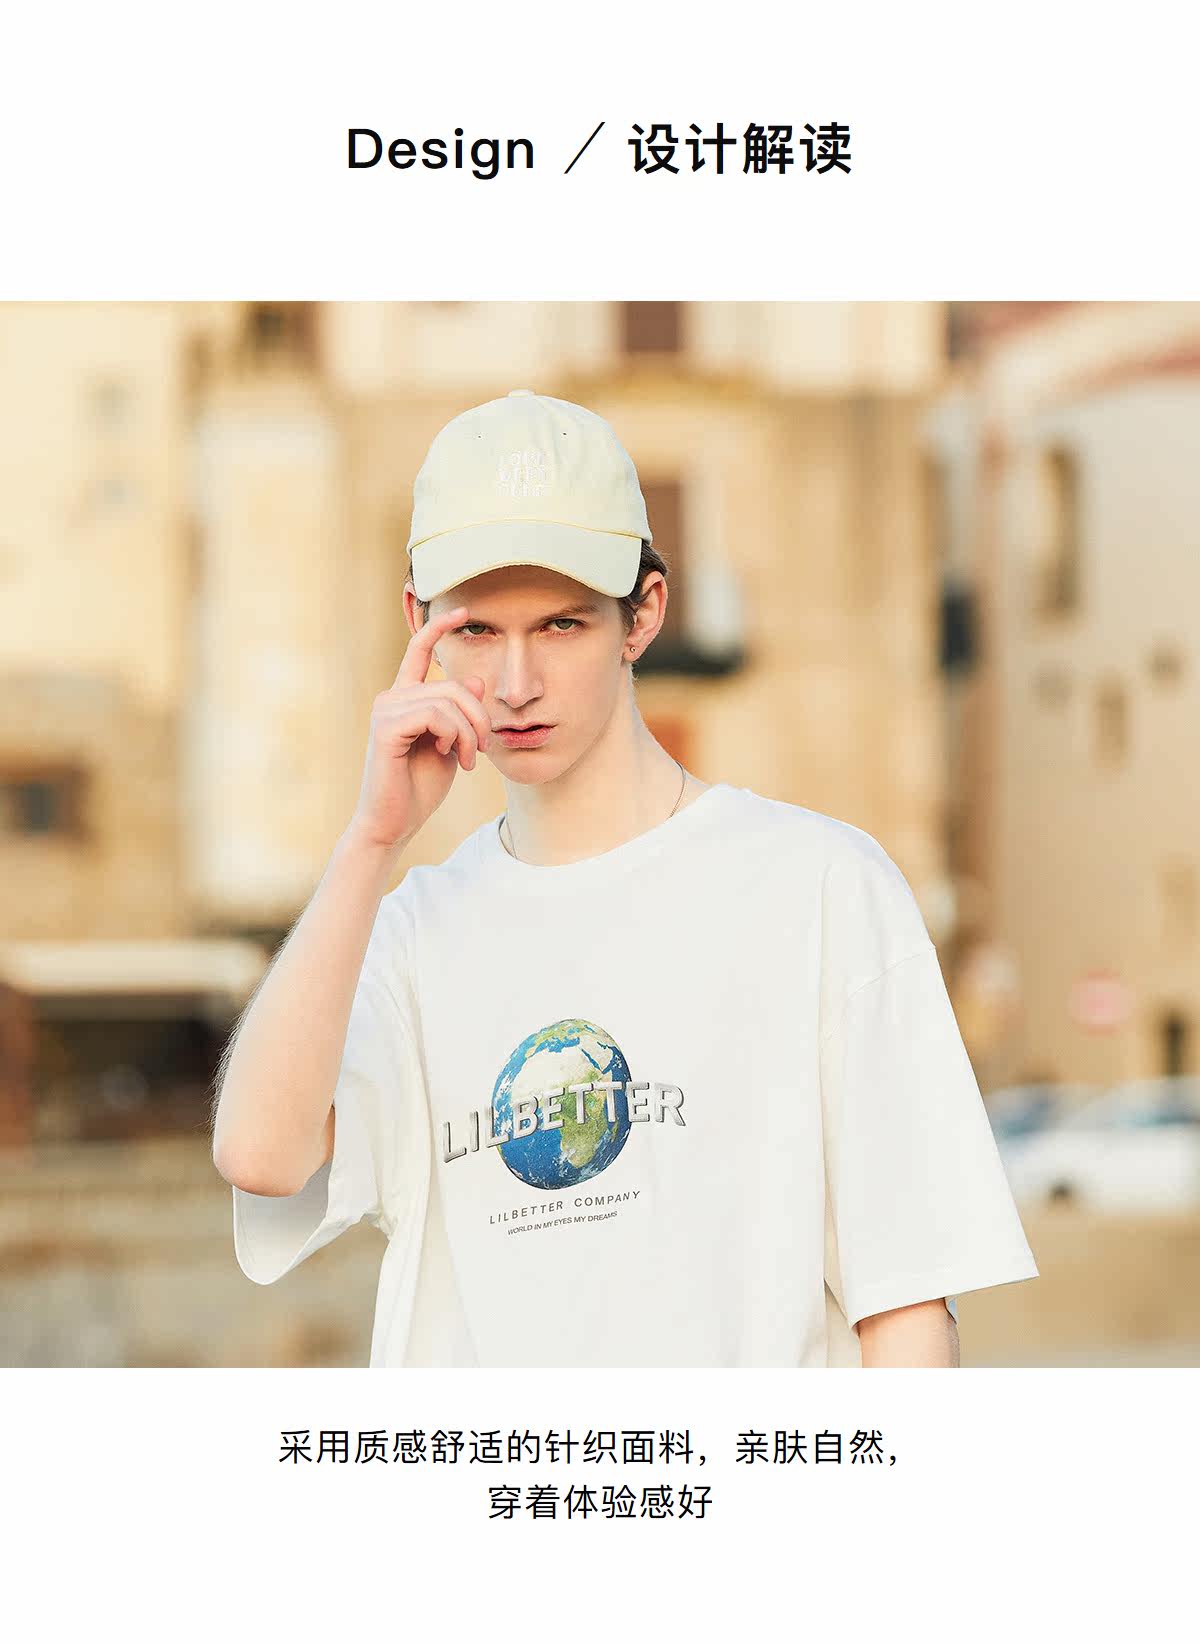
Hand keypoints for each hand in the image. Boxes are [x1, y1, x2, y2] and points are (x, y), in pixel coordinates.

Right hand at [347, 604, 490, 849]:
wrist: (394, 823)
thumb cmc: (419, 788)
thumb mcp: (451, 745)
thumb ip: (461, 713)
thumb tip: (476, 679)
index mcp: (405, 699)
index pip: (419, 650)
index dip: (439, 626)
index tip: (464, 610)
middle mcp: (392, 698)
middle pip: (454, 685)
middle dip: (480, 717)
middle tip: (484, 750)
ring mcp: (386, 710)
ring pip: (448, 701)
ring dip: (470, 733)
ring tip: (468, 760)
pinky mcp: (386, 728)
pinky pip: (436, 716)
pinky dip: (453, 736)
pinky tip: (448, 755)